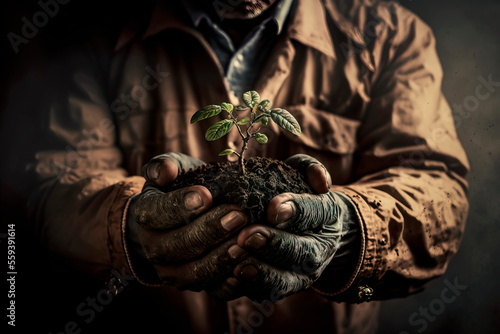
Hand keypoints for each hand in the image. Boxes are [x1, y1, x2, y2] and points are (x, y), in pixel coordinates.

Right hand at [127, 153, 249, 290]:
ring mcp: (173, 272)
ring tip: (245, 242)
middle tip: (239, 215)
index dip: (180, 205)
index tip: (205, 195)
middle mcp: (154, 248)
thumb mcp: (170, 171)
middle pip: (178, 245)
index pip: (157, 213)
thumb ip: (165, 165)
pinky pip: (211, 290)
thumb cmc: (177, 189)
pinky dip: (230, 283)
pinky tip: (249, 268)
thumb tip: (166, 171)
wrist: (172, 223)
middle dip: (210, 231)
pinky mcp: (195, 285)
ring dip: (221, 259)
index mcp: (146, 216)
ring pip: (194, 272)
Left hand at [220, 155, 354, 300]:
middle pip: (300, 253)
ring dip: (260, 274)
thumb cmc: (297, 194)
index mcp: (327, 217)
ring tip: (237, 263)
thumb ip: (310, 169)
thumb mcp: (303, 174)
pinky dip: (247, 289)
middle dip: (273, 245)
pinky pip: (265, 295)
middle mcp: (317, 250)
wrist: (307, 229)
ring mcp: (300, 275)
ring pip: (283, 281)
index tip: (273, 207)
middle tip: (248, 235)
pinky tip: (229, 278)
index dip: (296, 211)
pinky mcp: (280, 289)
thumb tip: (320, 180)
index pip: (316, 213)